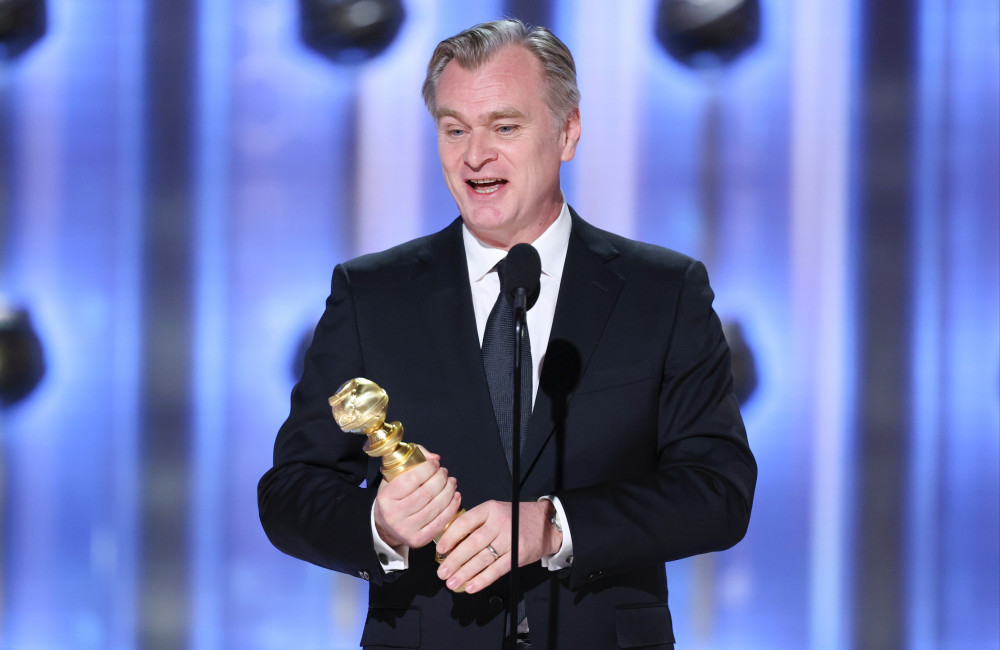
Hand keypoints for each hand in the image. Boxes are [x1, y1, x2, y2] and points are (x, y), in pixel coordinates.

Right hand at [373, 446, 461, 548]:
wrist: (385, 527)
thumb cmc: (393, 497)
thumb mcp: (394, 477)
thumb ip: (413, 461)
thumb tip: (435, 458)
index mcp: (385, 497)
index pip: (411, 479)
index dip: (427, 468)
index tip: (436, 463)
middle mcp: (394, 515)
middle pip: (426, 493)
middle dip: (441, 479)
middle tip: (445, 472)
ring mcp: (406, 529)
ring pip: (436, 507)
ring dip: (449, 491)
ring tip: (452, 482)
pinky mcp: (418, 540)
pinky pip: (441, 522)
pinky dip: (452, 507)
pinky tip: (455, 496)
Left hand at [434, 500, 561, 593]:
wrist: (547, 523)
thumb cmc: (516, 518)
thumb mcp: (496, 511)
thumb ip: (477, 523)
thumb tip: (452, 543)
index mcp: (490, 509)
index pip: (465, 522)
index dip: (450, 537)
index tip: (440, 549)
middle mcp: (499, 522)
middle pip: (472, 543)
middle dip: (454, 560)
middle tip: (442, 572)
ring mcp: (510, 539)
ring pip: (482, 559)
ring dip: (465, 573)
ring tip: (452, 582)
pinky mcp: (518, 555)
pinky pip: (497, 570)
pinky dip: (482, 579)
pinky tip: (471, 586)